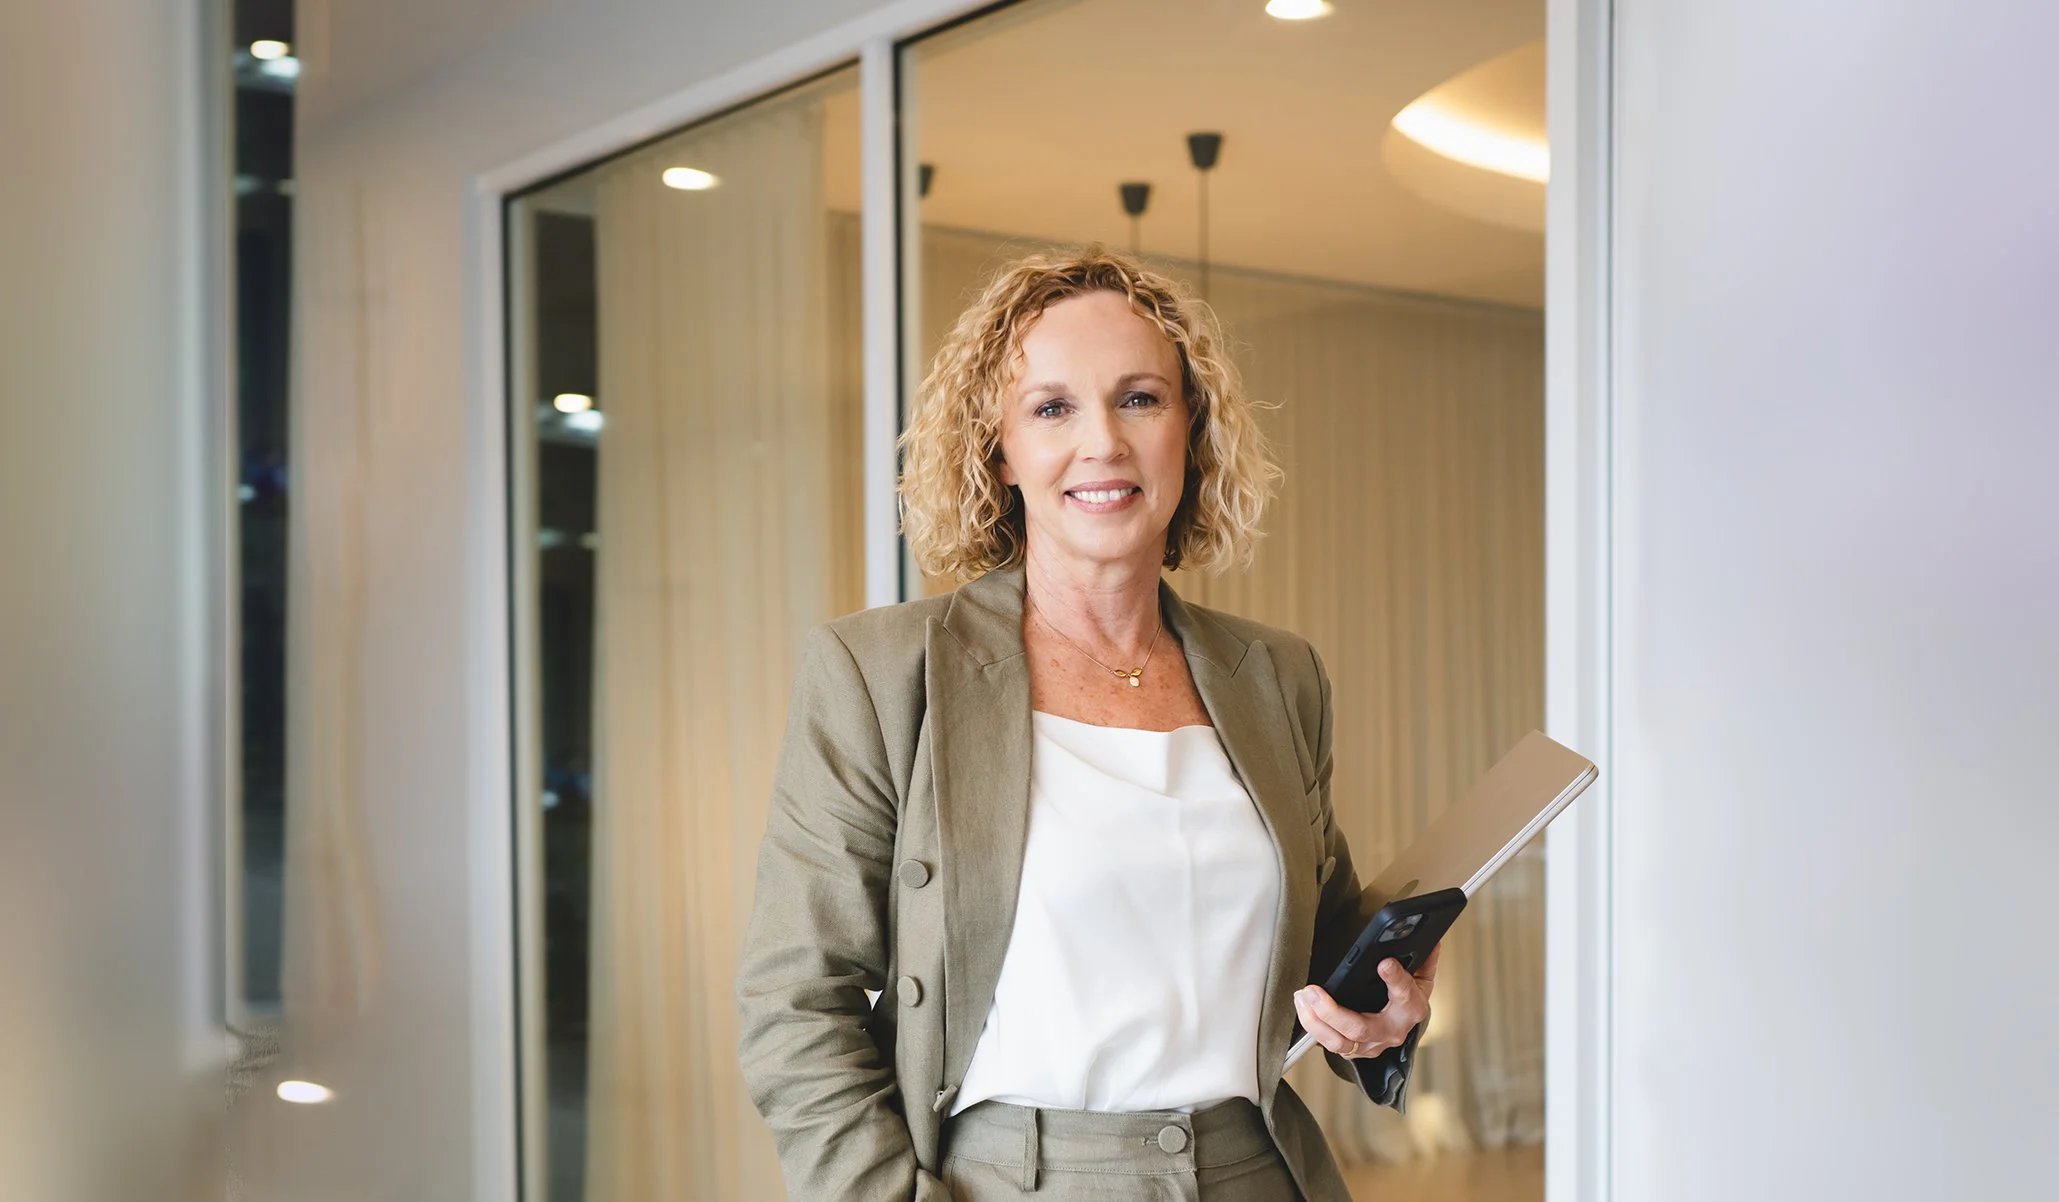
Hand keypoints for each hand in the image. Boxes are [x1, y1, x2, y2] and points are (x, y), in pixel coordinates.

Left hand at [1292, 944, 1440, 1059]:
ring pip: (1340, 1043)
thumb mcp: (1421, 976)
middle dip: (1332, 1012)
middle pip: (1360, 1029)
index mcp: (1411, 1008)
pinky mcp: (1355, 1050)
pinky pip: (1331, 1044)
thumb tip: (1430, 940)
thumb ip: (1424, 959)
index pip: (1405, 994)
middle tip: (1313, 991)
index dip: (1395, 979)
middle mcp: (1391, 1030)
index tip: (1383, 963)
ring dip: (1315, 1021)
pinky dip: (1313, 1026)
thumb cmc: (1409, 998)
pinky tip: (1303, 1006)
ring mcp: (1371, 1045)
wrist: (1406, 1026)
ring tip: (1302, 997)